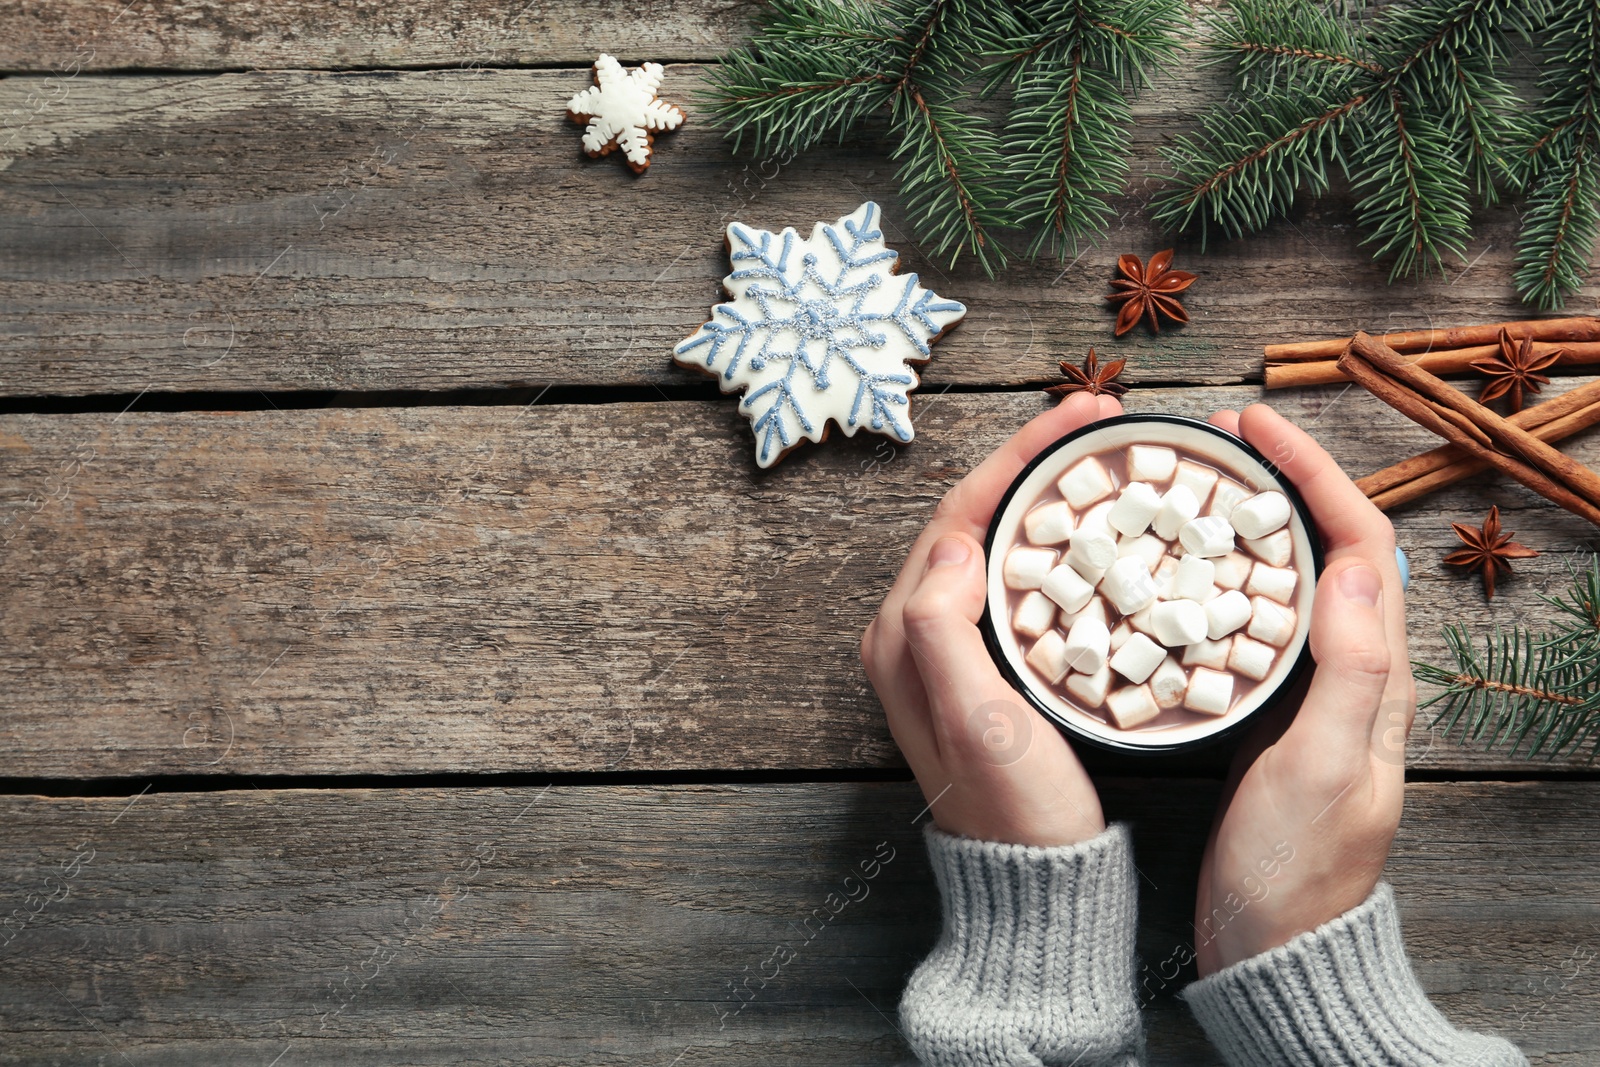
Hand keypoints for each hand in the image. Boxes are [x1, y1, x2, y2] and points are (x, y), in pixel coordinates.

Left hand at [860, 392, 1119, 847]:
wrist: (1035, 885)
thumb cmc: (1013, 811)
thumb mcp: (978, 721)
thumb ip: (944, 633)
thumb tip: (955, 548)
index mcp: (903, 635)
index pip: (957, 516)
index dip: (1017, 456)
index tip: (1081, 414)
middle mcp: (916, 635)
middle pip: (974, 518)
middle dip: (1032, 460)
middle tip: (1099, 421)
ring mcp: (952, 653)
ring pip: (997, 545)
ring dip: (1042, 494)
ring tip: (1100, 459)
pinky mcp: (989, 670)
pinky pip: (1017, 582)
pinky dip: (1054, 544)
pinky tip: (1094, 535)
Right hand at [1194, 403, 1413, 975]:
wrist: (1270, 947)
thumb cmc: (1295, 868)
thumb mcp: (1324, 768)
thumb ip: (1350, 669)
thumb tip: (1356, 562)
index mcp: (1374, 676)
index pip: (1361, 543)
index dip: (1313, 473)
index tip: (1253, 427)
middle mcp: (1347, 673)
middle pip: (1327, 546)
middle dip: (1278, 481)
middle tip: (1214, 444)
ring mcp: (1304, 694)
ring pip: (1285, 580)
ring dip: (1248, 522)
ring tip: (1190, 489)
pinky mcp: (1264, 716)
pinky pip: (1248, 622)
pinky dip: (1216, 578)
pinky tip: (1171, 575)